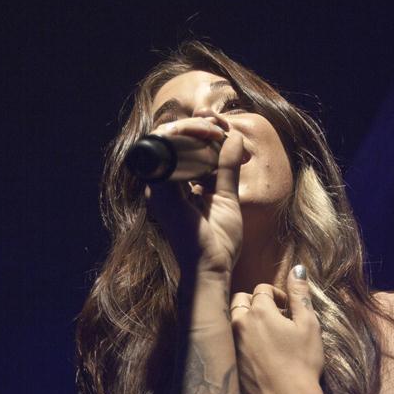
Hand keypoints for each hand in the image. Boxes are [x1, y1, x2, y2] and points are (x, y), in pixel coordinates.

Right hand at [144, 113, 245, 276]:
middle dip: (199, 125)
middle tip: (224, 129)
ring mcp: (158, 188)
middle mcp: (161, 186)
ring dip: (195, 128)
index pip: (180, 148)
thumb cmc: (218, 242)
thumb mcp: (227, 197)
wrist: (212, 268)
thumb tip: (235, 138)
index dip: (201, 132)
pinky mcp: (162, 190)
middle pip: (172, 138)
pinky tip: (212, 137)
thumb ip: (227, 167)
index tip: (227, 133)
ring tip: (219, 132)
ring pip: (167, 138)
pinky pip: (169, 150)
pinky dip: (190, 137)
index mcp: (173, 188)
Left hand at [230, 266, 325, 393]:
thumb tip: (296, 269)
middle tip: (275, 318)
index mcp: (259, 311)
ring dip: (247, 320)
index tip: (288, 308)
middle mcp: (239, 324)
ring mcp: (231, 344)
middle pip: (241, 300)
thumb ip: (300, 295)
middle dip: (256, 303)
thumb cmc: (303, 363)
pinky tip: (260, 353)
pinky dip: (242, 340)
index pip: (262, 288)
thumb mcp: (309, 325)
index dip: (278, 295)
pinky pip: (232, 342)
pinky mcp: (230, 362)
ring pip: (233, 320)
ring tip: (266, 333)